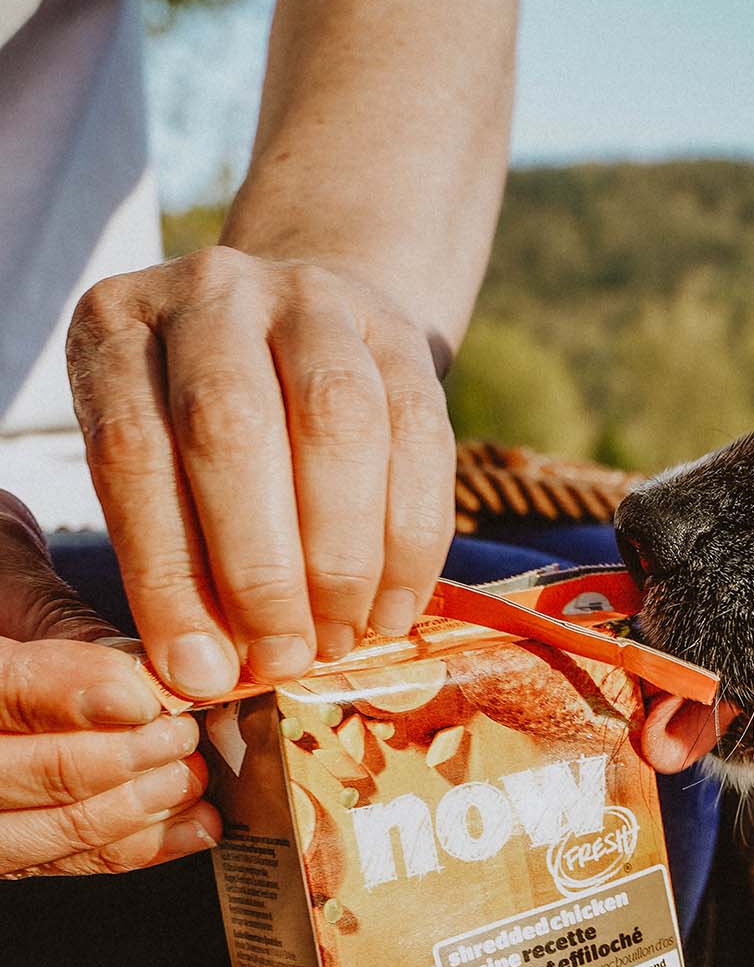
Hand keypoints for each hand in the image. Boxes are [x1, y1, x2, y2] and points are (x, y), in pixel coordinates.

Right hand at [0, 493, 217, 877]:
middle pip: (18, 775)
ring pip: (46, 831)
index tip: (141, 698)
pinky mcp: (11, 843)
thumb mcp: (13, 578)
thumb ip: (67, 630)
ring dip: (132, 807)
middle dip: (114, 760)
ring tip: (188, 773)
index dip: (66, 698)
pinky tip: (196, 821)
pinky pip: (70, 860)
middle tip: (179, 733)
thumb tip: (141, 679)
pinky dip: (140, 846)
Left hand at [67, 247, 455, 700]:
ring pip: (338, 423)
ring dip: (345, 555)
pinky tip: (392, 609)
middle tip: (285, 657)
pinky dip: (412, 542)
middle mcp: (214, 293)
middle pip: (234, 426)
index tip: (202, 671)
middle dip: (264, 566)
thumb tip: (210, 673)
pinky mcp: (401, 338)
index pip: (132, 452)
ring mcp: (316, 301)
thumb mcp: (158, 468)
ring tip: (339, 636)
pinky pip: (421, 440)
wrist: (298, 332)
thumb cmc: (207, 434)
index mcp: (119, 325)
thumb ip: (173, 552)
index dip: (169, 574)